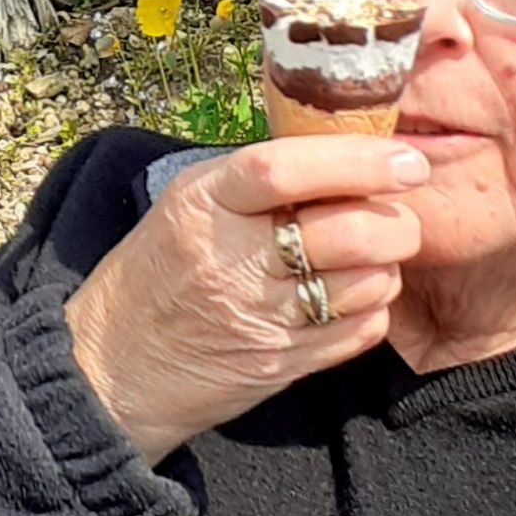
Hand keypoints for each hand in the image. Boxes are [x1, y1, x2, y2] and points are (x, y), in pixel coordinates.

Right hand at [63, 136, 429, 465]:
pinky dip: (375, 308)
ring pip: (365, 284)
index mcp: (204, 204)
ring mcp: (258, 318)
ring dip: (388, 265)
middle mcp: (230, 260)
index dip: (357, 160)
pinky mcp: (279, 364)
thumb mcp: (189, 204)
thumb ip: (259, 179)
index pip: (285, 170)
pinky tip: (359, 295)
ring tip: (378, 254)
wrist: (110, 368)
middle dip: (396, 222)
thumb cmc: (159, 270)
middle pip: (345, 233)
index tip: (406, 158)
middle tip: (404, 214)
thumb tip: (348, 148)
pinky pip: (359, 331)